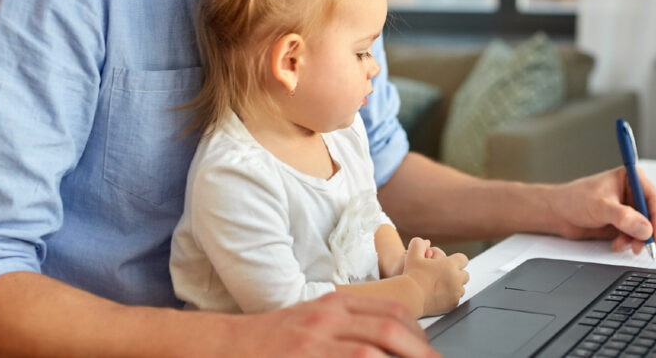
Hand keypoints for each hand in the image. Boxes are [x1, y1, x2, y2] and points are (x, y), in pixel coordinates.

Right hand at [231, 291, 438, 356]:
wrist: (225, 344)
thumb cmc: (271, 338)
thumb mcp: (314, 322)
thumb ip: (349, 329)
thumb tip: (386, 345)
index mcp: (336, 303)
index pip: (392, 311)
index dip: (419, 334)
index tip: (430, 351)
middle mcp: (328, 316)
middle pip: (390, 329)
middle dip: (420, 352)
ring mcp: (314, 339)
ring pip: (371, 351)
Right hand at [402, 237, 468, 315]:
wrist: (410, 297)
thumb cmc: (412, 276)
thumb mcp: (413, 255)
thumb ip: (419, 244)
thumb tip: (424, 242)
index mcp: (450, 265)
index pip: (463, 259)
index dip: (456, 260)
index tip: (449, 264)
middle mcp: (456, 279)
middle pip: (465, 274)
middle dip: (457, 274)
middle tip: (444, 276)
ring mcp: (455, 292)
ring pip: (461, 288)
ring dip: (454, 286)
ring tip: (441, 286)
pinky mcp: (453, 304)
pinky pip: (456, 299)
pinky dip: (450, 298)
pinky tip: (440, 295)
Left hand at [547, 166, 655, 253]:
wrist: (558, 213)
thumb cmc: (575, 199)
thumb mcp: (601, 207)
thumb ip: (624, 217)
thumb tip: (645, 228)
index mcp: (630, 178)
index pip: (653, 198)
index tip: (655, 236)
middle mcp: (631, 192)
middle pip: (650, 215)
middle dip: (646, 232)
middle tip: (641, 246)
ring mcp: (627, 208)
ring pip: (643, 228)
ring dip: (635, 239)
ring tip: (622, 245)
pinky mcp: (622, 222)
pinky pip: (633, 235)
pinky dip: (627, 242)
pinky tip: (616, 244)